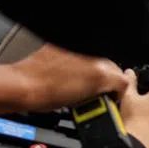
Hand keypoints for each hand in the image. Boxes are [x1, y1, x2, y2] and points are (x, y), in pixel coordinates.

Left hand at [12, 43, 128, 111]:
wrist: (24, 86)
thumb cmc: (47, 97)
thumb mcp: (83, 103)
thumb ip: (101, 94)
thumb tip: (108, 92)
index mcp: (102, 72)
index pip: (123, 81)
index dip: (117, 92)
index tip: (111, 96)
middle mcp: (93, 57)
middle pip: (112, 68)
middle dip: (106, 80)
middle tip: (95, 91)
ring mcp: (80, 49)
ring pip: (97, 60)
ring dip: (93, 70)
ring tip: (80, 82)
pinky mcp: (66, 44)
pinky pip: (81, 53)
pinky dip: (79, 61)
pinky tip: (70, 72)